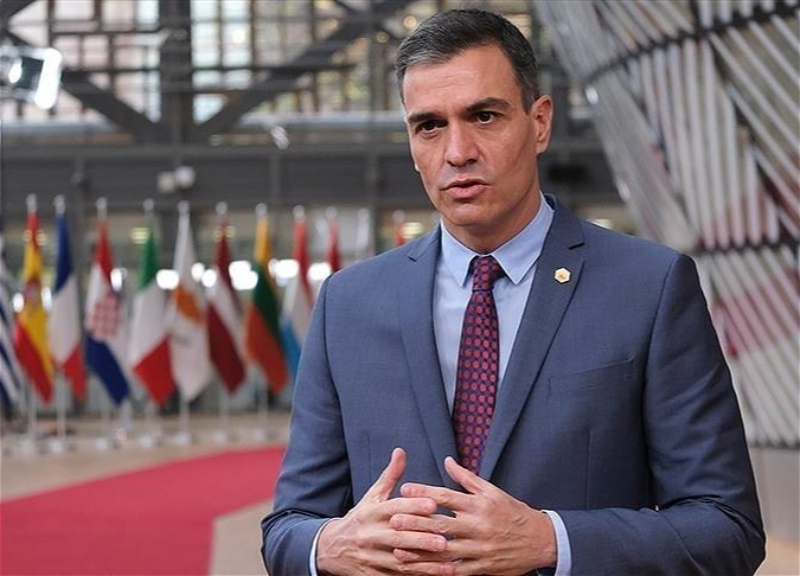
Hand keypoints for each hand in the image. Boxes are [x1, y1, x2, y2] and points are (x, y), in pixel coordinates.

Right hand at [316, 447, 449, 575]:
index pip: (394, 508)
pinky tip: (434, 575)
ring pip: (399, 561)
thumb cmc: (360, 518)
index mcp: (371, 512)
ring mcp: (370, 557)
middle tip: (445, 539)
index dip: (413, 506)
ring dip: (424, 563)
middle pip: (397, 537)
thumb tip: (401, 451)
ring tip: (447, 562)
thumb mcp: (372, 496)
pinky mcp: (371, 575)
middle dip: (421, 539)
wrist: (330, 548)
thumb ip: (390, 476)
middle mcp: (370, 534)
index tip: (433, 504)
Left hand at [392, 456, 556, 575]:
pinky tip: (421, 569)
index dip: (424, 493)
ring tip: (399, 548)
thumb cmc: (512, 512)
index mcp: (479, 504)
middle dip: (416, 522)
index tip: (405, 489)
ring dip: (420, 549)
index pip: (447, 497)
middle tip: (394, 519)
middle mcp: (478, 526)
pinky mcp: (482, 567)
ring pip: (445, 550)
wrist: (540, 540)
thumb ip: (466, 477)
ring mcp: (479, 549)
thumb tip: (447, 461)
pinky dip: (438, 570)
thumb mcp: (492, 491)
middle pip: (442, 523)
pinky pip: (456, 570)